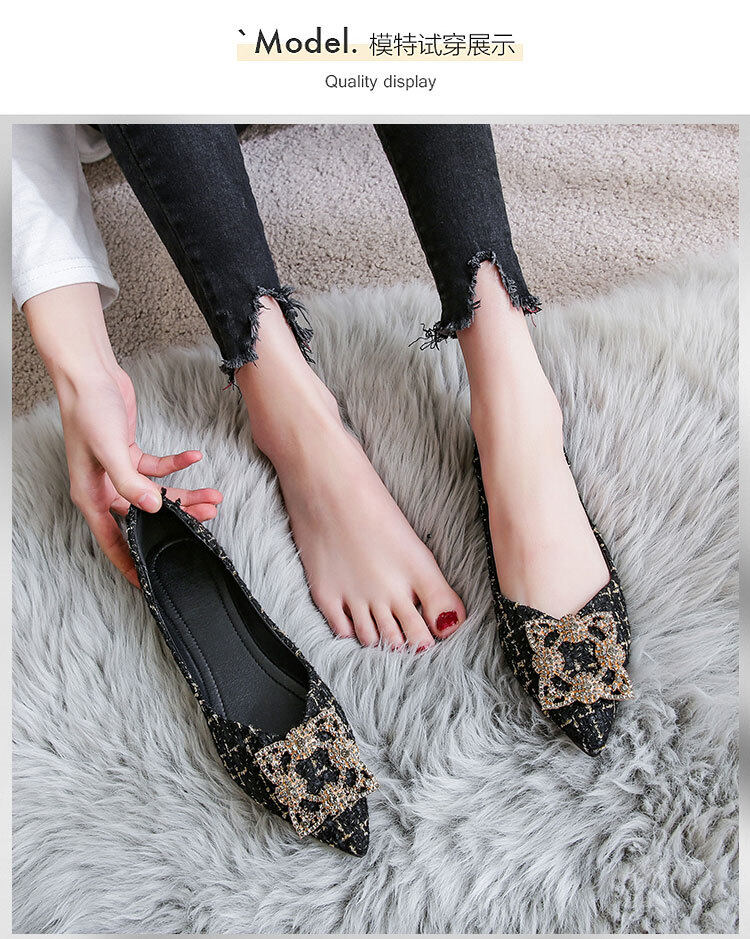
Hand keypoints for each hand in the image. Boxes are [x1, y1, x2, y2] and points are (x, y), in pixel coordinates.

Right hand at [59, 365, 222, 585]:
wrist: (90, 375)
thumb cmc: (89, 411)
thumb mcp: (110, 450)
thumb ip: (131, 482)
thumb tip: (153, 508)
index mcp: (91, 495)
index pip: (112, 539)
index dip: (130, 562)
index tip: (148, 581)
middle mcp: (104, 488)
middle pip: (145, 515)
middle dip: (178, 518)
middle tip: (207, 518)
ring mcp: (118, 471)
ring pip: (157, 493)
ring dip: (185, 493)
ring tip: (214, 495)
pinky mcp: (130, 454)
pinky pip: (158, 468)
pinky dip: (177, 463)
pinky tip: (195, 456)